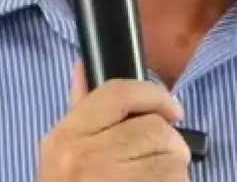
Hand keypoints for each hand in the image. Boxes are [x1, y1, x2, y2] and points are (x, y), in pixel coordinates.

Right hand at [37, 60, 190, 181]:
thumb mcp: (61, 153)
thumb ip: (79, 108)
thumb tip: (83, 66)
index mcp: (66, 137)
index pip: (118, 93)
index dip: (154, 94)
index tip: (172, 108)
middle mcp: (85, 158)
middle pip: (154, 128)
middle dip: (170, 143)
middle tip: (163, 158)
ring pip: (172, 161)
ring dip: (175, 173)